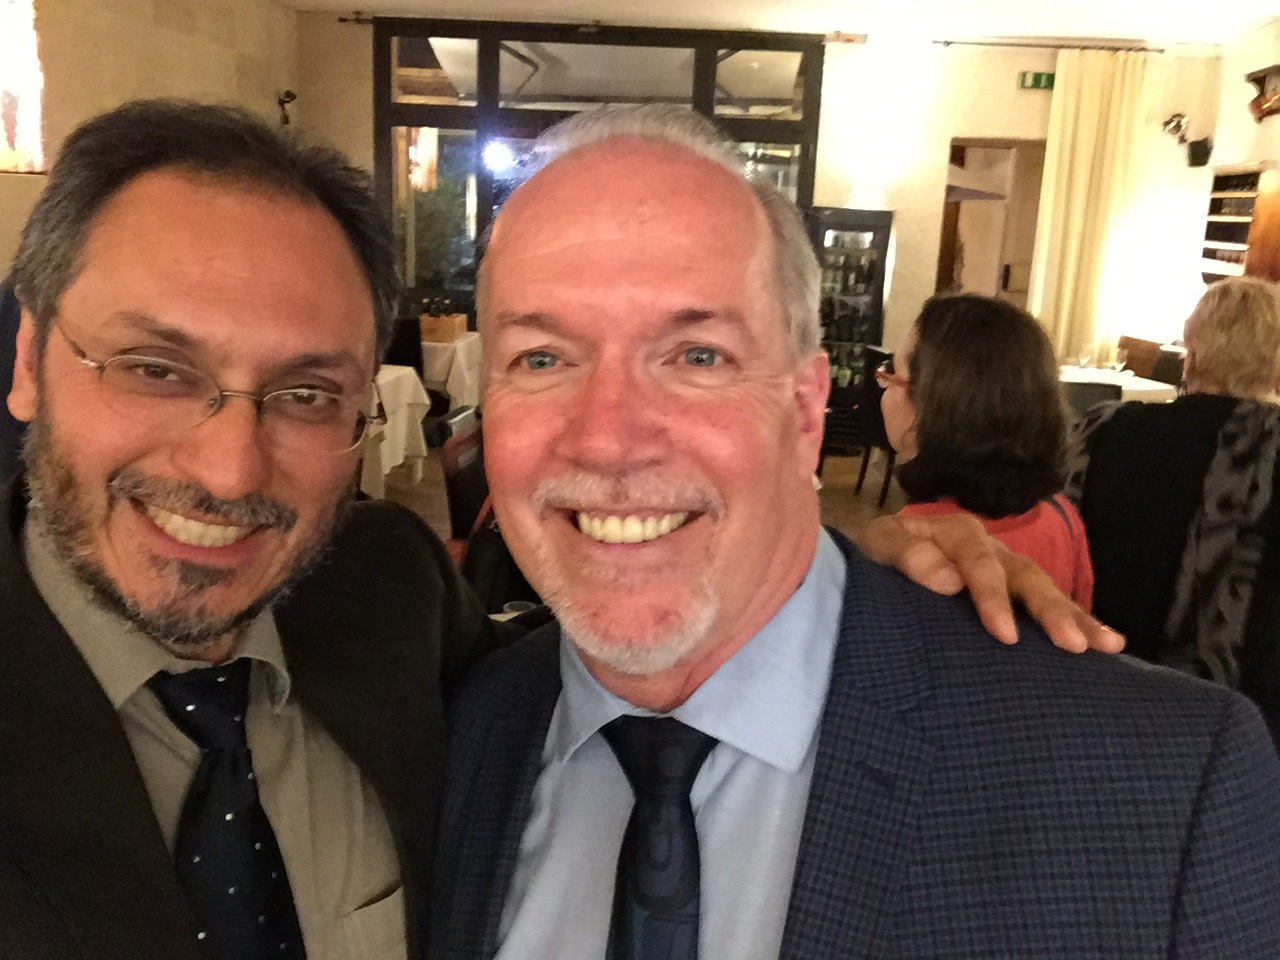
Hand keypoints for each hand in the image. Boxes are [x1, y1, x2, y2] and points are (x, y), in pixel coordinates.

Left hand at [856, 512, 1124, 653]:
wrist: (874, 564)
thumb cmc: (876, 558)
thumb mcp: (878, 546)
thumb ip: (904, 554)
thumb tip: (948, 580)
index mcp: (955, 533)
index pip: (979, 561)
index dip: (992, 596)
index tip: (1004, 634)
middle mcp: (988, 549)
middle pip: (1025, 575)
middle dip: (1050, 610)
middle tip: (1073, 643)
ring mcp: (1005, 572)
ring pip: (1044, 591)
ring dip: (1074, 617)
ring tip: (1104, 645)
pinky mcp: (1011, 597)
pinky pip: (1046, 608)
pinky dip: (1077, 622)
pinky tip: (1107, 646)